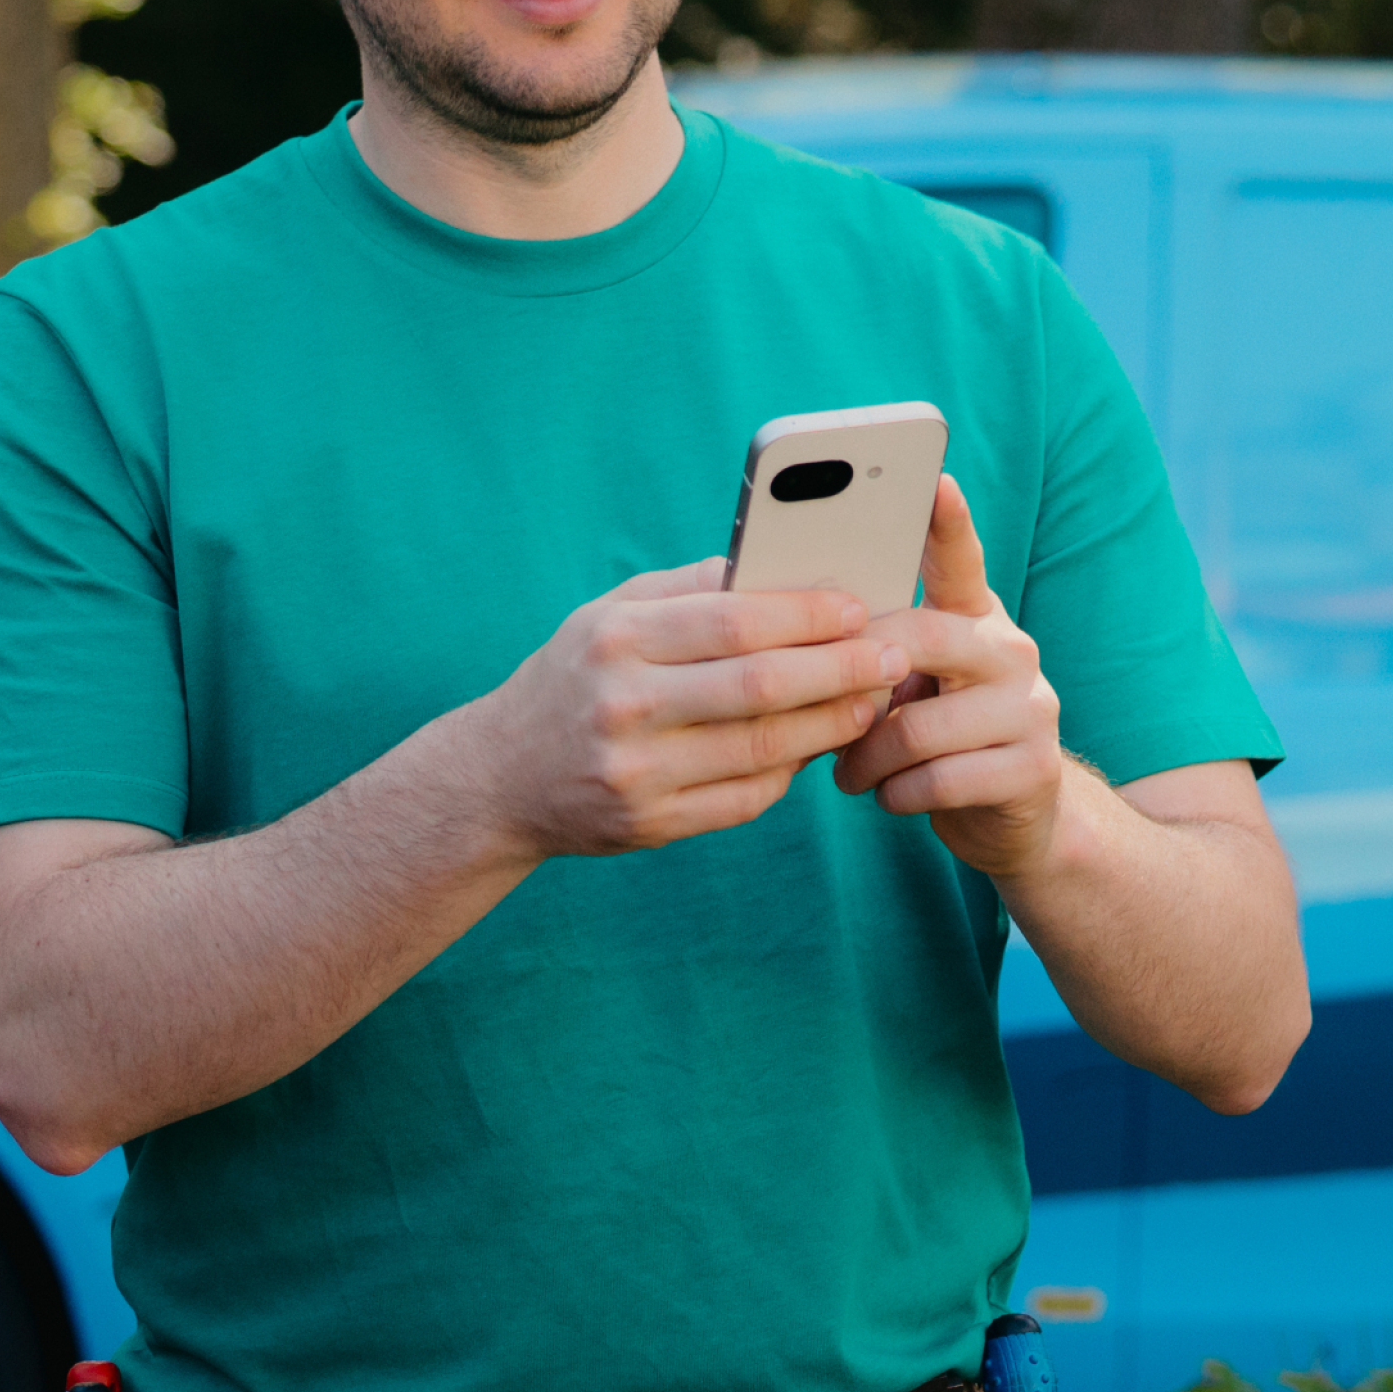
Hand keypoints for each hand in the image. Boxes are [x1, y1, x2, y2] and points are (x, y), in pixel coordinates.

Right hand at [472, 559, 908, 859]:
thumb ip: (690, 590)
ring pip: (763, 747)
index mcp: (616, 639)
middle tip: (893, 655)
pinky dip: (792, 771)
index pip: (733, 620)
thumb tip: (784, 567)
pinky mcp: (650, 824)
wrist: (499, 778)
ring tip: (874, 700)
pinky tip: (823, 746)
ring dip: (832, 724)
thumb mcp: (610, 616)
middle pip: (759, 685)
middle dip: (840, 668)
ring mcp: (636, 771)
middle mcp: (623, 704)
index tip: (861, 605)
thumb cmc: (574, 678)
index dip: (808, 613)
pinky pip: (745, 797)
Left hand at [832, 477, 1065, 880]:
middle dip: (859, 676)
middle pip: (924, 637)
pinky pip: (940, 779)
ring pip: (920, 726)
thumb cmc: (941, 738)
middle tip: (827, 711)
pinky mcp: (1032, 768)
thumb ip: (879, 653)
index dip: (948, 522)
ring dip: (867, 758)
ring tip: (850, 773)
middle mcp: (1011, 651)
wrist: (1017, 815)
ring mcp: (1031, 708)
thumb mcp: (916, 684)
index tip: (937, 480)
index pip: (961, 560)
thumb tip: (796, 635)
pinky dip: (896, 794)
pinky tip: (889, 796)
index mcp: (976, 618)